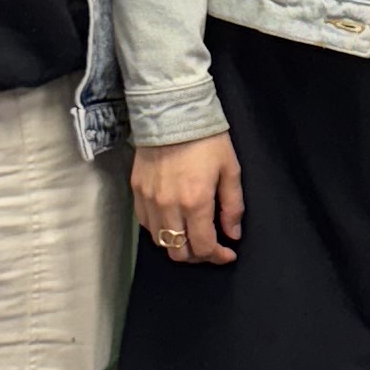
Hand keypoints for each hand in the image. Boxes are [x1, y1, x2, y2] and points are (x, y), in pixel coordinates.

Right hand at [133, 134, 242, 266]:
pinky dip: (161, 230)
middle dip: (198, 256)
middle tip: (210, 247)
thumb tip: (233, 234)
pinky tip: (174, 222)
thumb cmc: (206, 140)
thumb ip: (232, 206)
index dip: (218, 257)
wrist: (172, 113)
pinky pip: (146, 224)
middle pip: (179, 252)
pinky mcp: (137, 191)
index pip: (204, 246)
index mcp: (195, 202)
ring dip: (178, 246)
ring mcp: (149, 200)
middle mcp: (169, 206)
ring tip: (192, 237)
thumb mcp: (230, 170)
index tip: (227, 254)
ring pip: (160, 241)